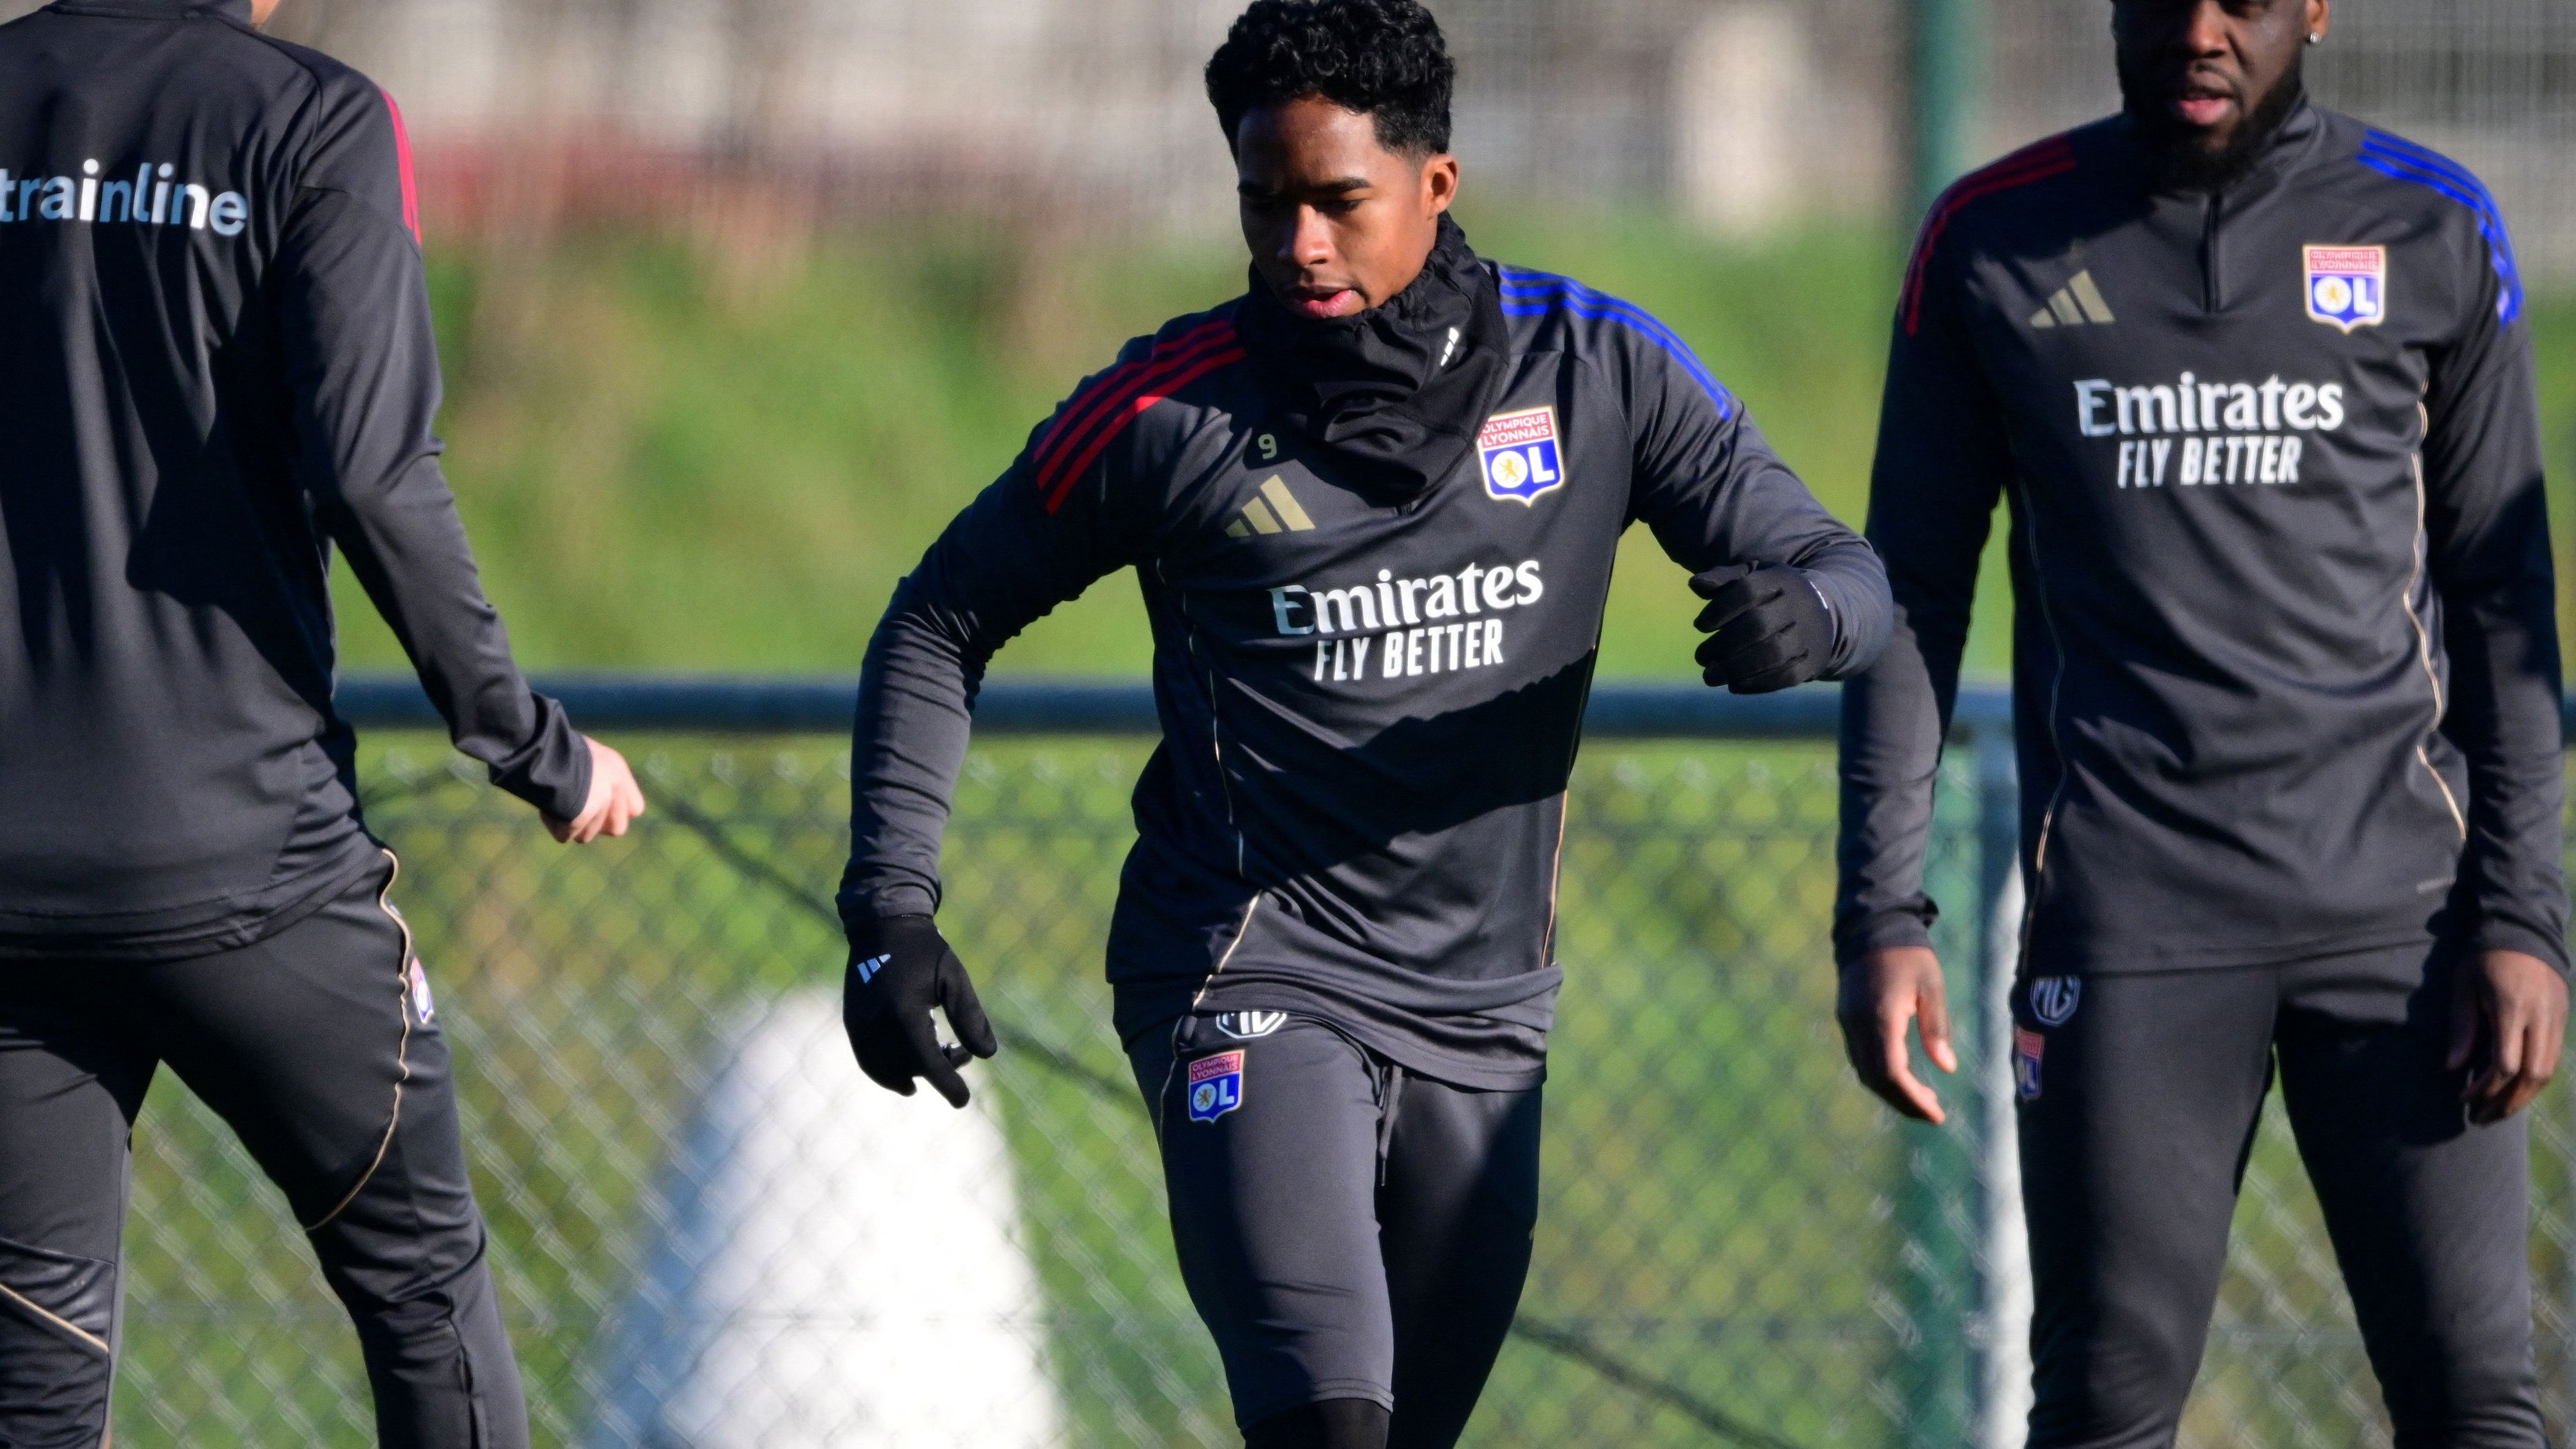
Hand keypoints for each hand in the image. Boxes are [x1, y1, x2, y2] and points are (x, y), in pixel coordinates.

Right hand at [547, 737, 646, 843]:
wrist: (543, 750)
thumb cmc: (556, 749)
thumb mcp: (585, 756)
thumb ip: (596, 778)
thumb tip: (588, 798)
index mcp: (617, 769)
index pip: (635, 809)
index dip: (616, 814)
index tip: (596, 809)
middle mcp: (615, 787)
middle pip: (617, 828)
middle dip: (597, 827)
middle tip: (577, 815)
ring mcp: (600, 802)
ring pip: (586, 835)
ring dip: (570, 826)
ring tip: (555, 805)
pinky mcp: (580, 816)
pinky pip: (564, 835)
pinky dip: (554, 827)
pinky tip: (546, 809)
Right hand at [843, 914, 998, 1107]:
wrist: (883, 926)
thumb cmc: (925, 951)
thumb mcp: (955, 979)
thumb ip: (970, 1017)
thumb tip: (987, 1055)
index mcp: (904, 1013)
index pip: (928, 1063)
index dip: (948, 1084)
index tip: (963, 1101)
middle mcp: (877, 1024)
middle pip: (909, 1068)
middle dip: (937, 1070)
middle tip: (959, 1052)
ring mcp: (860, 1025)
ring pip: (886, 1071)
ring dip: (911, 1074)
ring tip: (937, 1060)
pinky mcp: (852, 1023)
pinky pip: (868, 1061)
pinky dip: (886, 1073)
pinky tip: (905, 1076)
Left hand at [1691, 563, 1833, 693]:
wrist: (1825, 610)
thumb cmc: (1774, 594)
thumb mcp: (1753, 576)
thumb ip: (1723, 579)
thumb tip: (1695, 584)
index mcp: (1781, 579)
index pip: (1748, 591)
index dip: (1720, 609)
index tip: (1700, 626)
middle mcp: (1799, 606)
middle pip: (1758, 625)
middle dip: (1723, 644)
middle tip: (1700, 657)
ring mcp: (1809, 635)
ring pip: (1772, 654)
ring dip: (1735, 669)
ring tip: (1710, 677)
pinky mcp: (1814, 662)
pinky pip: (1786, 677)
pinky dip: (1756, 684)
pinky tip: (1734, 685)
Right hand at [1837, 946, 1957, 1123]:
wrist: (1871, 927)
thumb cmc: (1909, 955)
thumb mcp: (1932, 987)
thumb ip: (1937, 1028)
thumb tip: (1947, 1068)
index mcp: (1881, 1018)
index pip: (1892, 1073)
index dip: (1913, 1099)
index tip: (1936, 1115)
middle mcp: (1858, 1025)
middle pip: (1875, 1079)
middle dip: (1903, 1101)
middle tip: (1932, 1112)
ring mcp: (1848, 1022)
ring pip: (1865, 1071)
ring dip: (1891, 1091)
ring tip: (1921, 1097)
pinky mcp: (1846, 1018)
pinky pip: (1860, 1057)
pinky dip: (1880, 1074)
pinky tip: (1902, 1075)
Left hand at [2448, 948, 2566, 1123]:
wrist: (2523, 931)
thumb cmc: (2484, 958)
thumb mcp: (2463, 987)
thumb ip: (2462, 1027)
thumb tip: (2454, 1068)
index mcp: (2512, 1009)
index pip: (2505, 1064)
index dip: (2485, 1088)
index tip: (2464, 1098)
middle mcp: (2541, 1018)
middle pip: (2533, 1075)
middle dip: (2508, 1101)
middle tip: (2483, 1117)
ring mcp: (2557, 1019)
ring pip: (2548, 1071)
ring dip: (2524, 1096)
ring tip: (2499, 1110)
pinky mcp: (2563, 1019)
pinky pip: (2554, 1059)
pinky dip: (2536, 1079)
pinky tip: (2516, 1089)